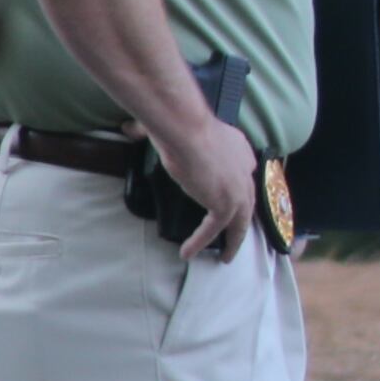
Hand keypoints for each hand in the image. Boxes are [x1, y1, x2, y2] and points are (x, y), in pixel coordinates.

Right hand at [151, 117, 260, 262]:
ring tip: (225, 256)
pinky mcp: (226, 204)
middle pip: (248, 200)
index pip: (244, 171)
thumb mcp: (171, 128)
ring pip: (240, 220)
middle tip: (236, 236)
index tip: (232, 200)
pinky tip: (188, 253)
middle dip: (242, 219)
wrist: (186, 130)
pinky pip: (215, 229)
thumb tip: (131, 129)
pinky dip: (201, 241)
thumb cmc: (177, 124)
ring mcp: (239, 187)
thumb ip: (154, 132)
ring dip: (233, 240)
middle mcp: (245, 167)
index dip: (239, 186)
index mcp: (238, 146)